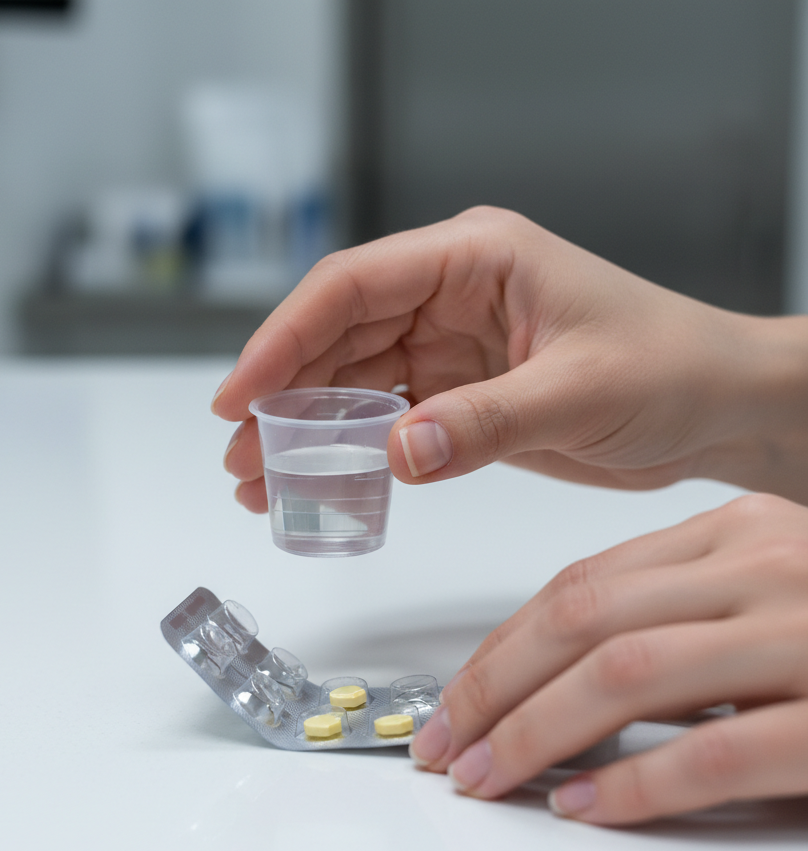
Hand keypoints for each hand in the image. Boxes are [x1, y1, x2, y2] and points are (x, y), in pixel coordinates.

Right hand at [212, 207, 807, 509]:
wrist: (717, 409)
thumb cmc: (672, 369)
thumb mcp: (579, 390)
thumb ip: (485, 422)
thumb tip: (398, 451)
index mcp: (474, 259)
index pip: (352, 287)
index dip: (284, 337)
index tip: (240, 394)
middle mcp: (450, 296)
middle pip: (337, 338)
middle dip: (282, 396)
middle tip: (241, 455)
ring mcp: (449, 347)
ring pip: (351, 384)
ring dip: (305, 430)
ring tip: (259, 482)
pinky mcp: (458, 396)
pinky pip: (385, 421)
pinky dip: (348, 453)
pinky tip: (317, 484)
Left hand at [409, 493, 807, 823]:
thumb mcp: (765, 591)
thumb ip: (679, 616)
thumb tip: (566, 683)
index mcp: (736, 533)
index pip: (579, 583)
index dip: (501, 648)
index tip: (454, 699)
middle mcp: (766, 564)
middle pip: (583, 620)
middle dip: (494, 689)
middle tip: (442, 746)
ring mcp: (807, 631)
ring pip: (628, 674)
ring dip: (539, 734)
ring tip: (487, 778)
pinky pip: (722, 748)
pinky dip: (639, 782)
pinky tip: (586, 807)